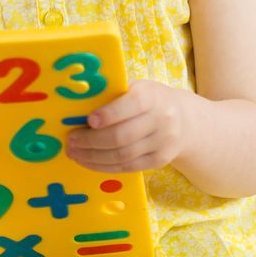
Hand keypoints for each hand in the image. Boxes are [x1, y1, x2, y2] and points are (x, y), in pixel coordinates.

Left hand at [65, 79, 191, 173]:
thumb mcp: (136, 89)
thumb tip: (77, 105)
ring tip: (75, 153)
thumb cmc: (149, 101)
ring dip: (93, 156)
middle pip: (122, 135)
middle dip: (92, 140)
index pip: (132, 104)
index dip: (110, 114)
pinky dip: (104, 166)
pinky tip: (89, 162)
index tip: (89, 120)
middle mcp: (162, 119)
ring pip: (122, 155)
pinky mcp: (159, 161)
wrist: (184, 121)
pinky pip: (127, 167)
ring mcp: (162, 142)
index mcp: (152, 95)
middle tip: (72, 140)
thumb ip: (113, 94)